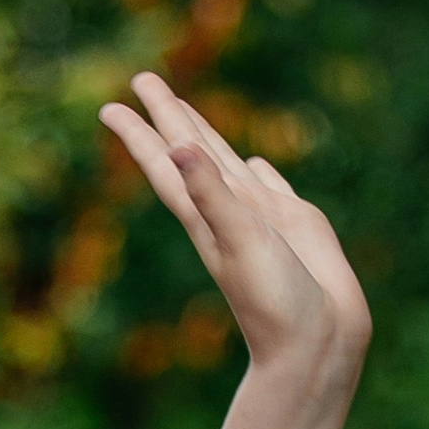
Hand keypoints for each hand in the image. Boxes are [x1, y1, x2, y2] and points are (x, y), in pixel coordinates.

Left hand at [99, 72, 369, 412]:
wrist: (317, 346)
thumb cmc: (275, 302)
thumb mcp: (239, 241)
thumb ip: (211, 194)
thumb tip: (176, 148)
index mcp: (207, 216)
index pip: (166, 163)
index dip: (140, 133)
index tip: (111, 104)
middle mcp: (229, 212)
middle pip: (190, 153)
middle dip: (168, 118)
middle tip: (142, 82)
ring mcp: (262, 219)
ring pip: (227, 166)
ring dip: (205, 140)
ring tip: (186, 113)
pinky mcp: (297, 226)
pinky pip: (270, 188)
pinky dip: (260, 172)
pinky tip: (254, 164)